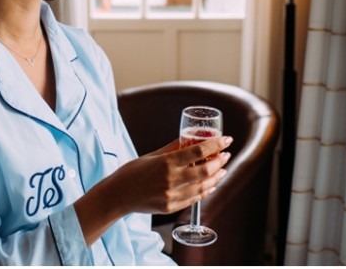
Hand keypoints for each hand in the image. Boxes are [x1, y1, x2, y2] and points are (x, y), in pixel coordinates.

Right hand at [110, 135, 232, 215]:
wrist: (118, 195)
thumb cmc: (132, 171)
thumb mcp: (152, 155)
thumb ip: (172, 148)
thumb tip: (189, 138)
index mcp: (166, 163)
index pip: (198, 152)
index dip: (216, 145)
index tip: (227, 139)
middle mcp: (171, 180)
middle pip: (204, 170)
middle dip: (219, 161)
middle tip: (226, 155)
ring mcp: (172, 196)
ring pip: (202, 186)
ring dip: (216, 177)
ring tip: (222, 169)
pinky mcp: (171, 207)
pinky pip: (194, 198)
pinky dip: (205, 191)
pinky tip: (211, 184)